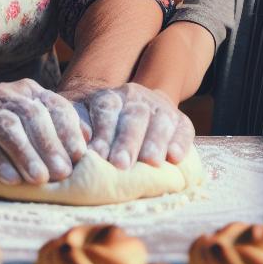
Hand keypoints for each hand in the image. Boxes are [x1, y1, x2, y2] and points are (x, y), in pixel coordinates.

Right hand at [0, 79, 87, 184]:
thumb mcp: (25, 125)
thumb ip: (53, 130)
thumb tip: (88, 144)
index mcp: (28, 92)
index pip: (55, 106)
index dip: (70, 131)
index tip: (81, 157)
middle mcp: (7, 94)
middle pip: (34, 116)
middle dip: (51, 146)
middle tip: (63, 174)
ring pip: (9, 127)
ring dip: (27, 154)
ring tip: (40, 179)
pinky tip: (11, 180)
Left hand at [70, 83, 194, 169]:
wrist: (139, 109)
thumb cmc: (104, 128)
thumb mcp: (86, 120)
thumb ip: (78, 127)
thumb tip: (80, 137)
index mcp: (110, 98)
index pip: (106, 111)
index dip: (103, 134)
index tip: (98, 156)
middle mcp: (136, 98)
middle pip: (134, 117)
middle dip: (128, 141)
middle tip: (122, 165)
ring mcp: (160, 107)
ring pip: (160, 120)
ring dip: (155, 142)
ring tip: (151, 163)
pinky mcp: (180, 120)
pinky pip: (184, 128)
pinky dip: (181, 142)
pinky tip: (175, 157)